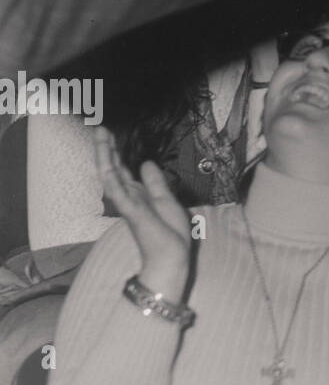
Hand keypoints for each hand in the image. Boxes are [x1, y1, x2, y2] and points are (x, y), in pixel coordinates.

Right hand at [92, 126, 192, 300]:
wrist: (171, 257)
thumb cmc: (170, 233)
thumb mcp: (166, 199)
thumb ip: (155, 182)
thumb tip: (145, 163)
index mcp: (138, 194)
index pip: (123, 168)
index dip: (116, 151)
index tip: (109, 133)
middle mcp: (128, 197)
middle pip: (113, 168)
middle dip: (107, 148)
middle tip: (99, 127)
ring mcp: (127, 204)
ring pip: (111, 176)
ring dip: (105, 157)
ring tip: (100, 137)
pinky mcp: (131, 212)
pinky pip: (118, 193)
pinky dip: (111, 179)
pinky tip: (105, 166)